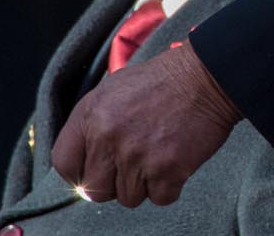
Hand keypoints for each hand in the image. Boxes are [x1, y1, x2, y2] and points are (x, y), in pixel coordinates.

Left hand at [53, 41, 241, 206]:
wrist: (209, 74)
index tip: (95, 171)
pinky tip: (176, 160)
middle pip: (95, 190)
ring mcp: (137, 155)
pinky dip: (171, 186)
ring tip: (159, 154)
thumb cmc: (164, 81)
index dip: (80, 173)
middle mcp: (108, 136)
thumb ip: (93, 125)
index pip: (64, 164)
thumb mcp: (114, 89)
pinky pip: (160, 198)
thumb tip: (84, 165)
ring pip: (128, 198)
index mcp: (91, 115)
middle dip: (115, 182)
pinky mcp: (167, 169)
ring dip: (145, 183)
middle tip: (135, 163)